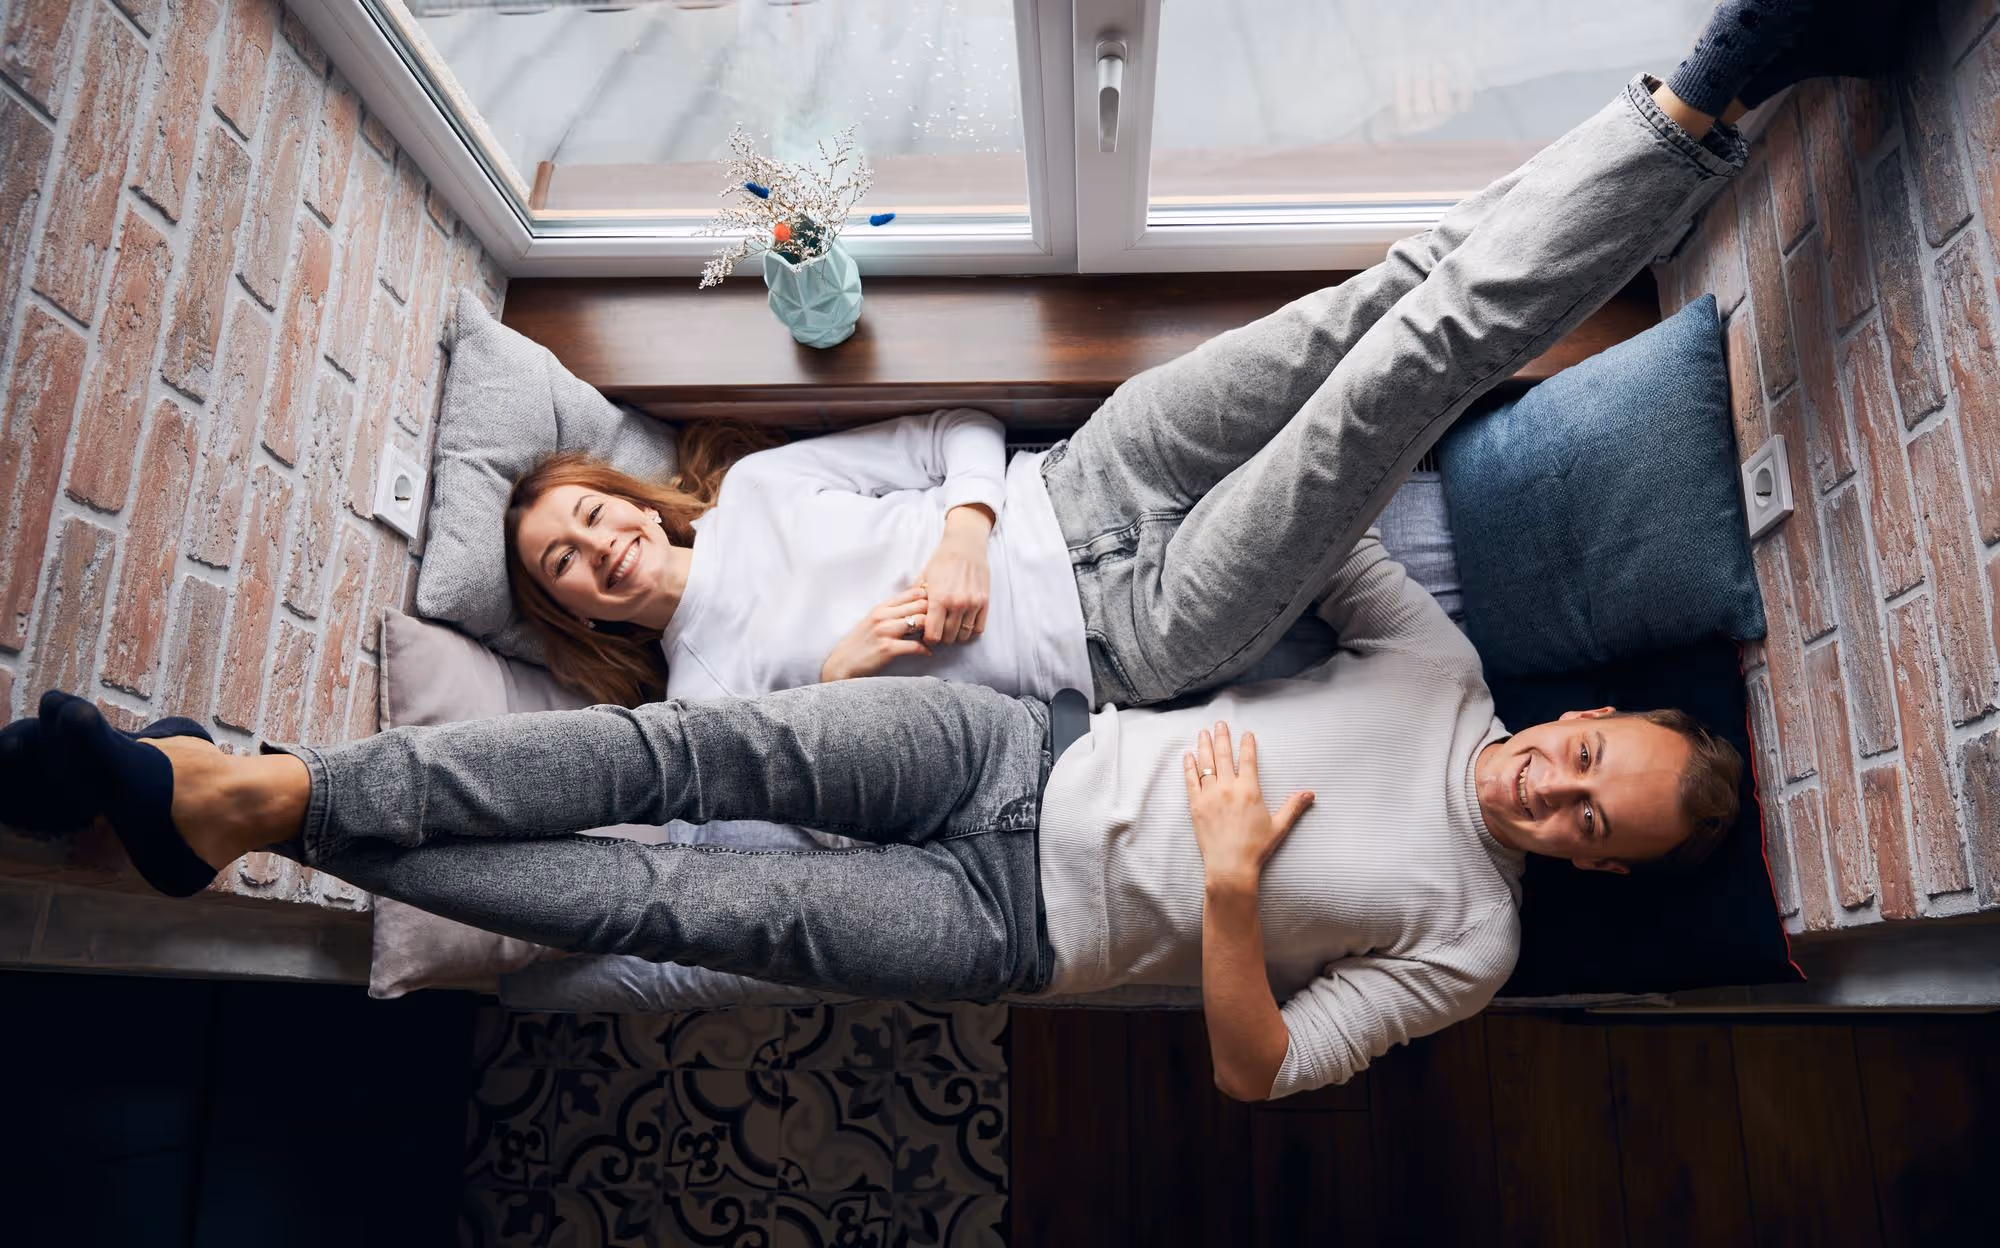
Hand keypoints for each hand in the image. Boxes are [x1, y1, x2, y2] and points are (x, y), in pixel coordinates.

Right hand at [820, 588, 933, 682]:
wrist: (843, 663)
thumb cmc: (861, 643)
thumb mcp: (874, 620)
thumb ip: (893, 612)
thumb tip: (918, 606)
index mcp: (882, 606)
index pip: (914, 592)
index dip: (930, 599)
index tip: (936, 610)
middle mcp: (883, 615)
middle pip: (921, 604)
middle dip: (935, 614)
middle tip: (940, 625)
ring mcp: (885, 631)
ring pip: (921, 621)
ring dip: (932, 631)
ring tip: (935, 639)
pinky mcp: (887, 648)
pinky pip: (915, 645)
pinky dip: (925, 650)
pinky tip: (928, 653)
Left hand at [916, 506, 992, 645]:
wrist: (965, 545)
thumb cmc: (942, 560)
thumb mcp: (924, 578)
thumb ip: (916, 599)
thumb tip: (910, 617)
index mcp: (939, 599)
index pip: (933, 635)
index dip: (928, 638)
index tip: (927, 634)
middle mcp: (957, 604)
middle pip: (948, 638)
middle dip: (941, 637)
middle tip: (938, 630)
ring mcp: (972, 604)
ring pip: (963, 635)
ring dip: (956, 635)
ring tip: (950, 627)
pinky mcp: (984, 602)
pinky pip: (978, 629)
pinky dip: (970, 631)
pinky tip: (963, 624)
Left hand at [1182, 721, 1313, 891]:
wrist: (1230, 866)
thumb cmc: (1256, 848)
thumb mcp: (1279, 826)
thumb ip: (1293, 806)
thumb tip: (1311, 794)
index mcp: (1249, 790)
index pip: (1248, 760)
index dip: (1247, 745)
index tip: (1246, 733)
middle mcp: (1228, 788)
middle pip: (1224, 756)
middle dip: (1222, 737)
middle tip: (1220, 723)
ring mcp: (1210, 796)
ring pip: (1206, 764)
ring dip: (1204, 746)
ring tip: (1203, 732)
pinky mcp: (1196, 806)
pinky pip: (1191, 780)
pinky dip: (1189, 766)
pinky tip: (1188, 755)